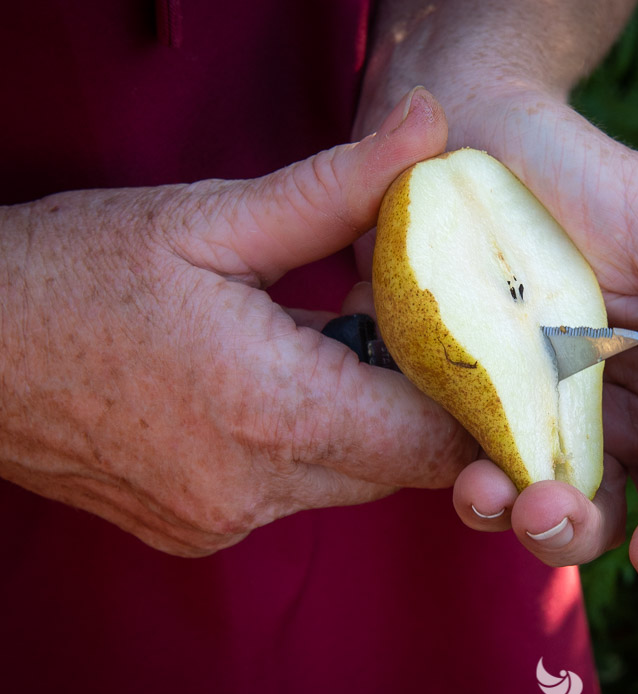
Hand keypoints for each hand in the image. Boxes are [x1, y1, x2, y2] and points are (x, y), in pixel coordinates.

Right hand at [0, 89, 476, 555]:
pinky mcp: (201, 532)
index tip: (473, 342)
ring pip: (354, 480)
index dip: (471, 394)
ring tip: (311, 342)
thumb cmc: (76, 276)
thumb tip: (429, 129)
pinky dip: (306, 447)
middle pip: (404, 464)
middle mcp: (260, 489)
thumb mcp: (211, 219)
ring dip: (360, 419)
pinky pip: (297, 494)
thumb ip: (336, 189)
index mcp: (278, 412)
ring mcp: (227, 521)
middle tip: (385, 321)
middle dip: (415, 396)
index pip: (439, 441)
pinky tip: (264, 388)